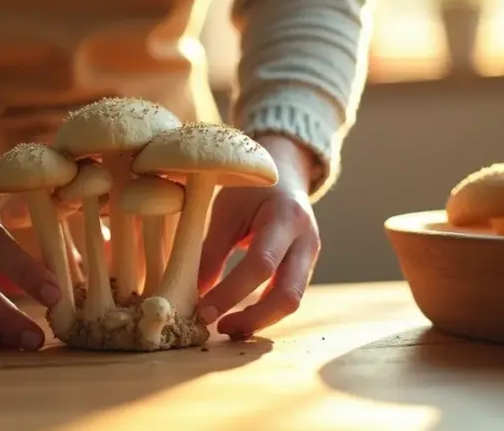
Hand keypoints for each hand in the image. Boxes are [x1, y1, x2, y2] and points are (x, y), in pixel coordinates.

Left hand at [195, 134, 321, 338]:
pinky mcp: (306, 268)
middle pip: (288, 295)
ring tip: (227, 327)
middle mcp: (306, 241)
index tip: (203, 311)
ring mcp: (311, 257)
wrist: (286, 175)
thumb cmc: (251, 189)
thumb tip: (193, 295)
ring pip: (292, 302)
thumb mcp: (227, 210)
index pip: (261, 265)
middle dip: (253, 319)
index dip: (231, 293)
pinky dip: (265, 311)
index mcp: (286, 218)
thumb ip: (212, 251)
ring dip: (259, 321)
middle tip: (218, 328)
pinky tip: (241, 317)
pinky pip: (288, 297)